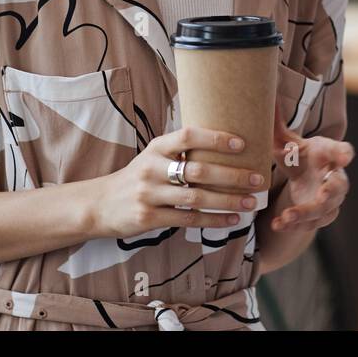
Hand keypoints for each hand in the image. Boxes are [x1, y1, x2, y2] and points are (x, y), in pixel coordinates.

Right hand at [89, 127, 267, 238]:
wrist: (99, 204)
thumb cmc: (137, 177)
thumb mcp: (153, 157)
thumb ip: (180, 152)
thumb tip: (224, 146)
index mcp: (156, 148)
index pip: (189, 136)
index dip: (216, 138)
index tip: (242, 143)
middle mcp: (152, 168)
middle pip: (199, 170)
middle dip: (232, 175)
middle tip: (258, 178)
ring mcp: (149, 194)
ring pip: (197, 198)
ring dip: (228, 201)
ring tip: (251, 202)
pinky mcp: (148, 218)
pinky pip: (187, 219)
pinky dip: (213, 220)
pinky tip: (231, 219)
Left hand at [267, 118, 353, 233]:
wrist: (307, 178)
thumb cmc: (302, 156)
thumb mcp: (290, 142)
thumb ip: (278, 128)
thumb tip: (264, 100)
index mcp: (330, 154)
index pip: (343, 151)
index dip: (344, 154)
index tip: (345, 157)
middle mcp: (336, 177)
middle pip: (338, 186)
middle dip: (331, 191)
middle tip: (322, 195)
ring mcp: (330, 200)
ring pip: (324, 210)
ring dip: (306, 214)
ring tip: (286, 217)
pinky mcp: (320, 216)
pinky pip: (311, 224)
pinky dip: (295, 226)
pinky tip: (278, 224)